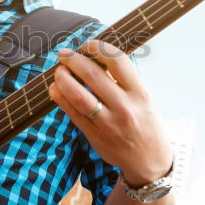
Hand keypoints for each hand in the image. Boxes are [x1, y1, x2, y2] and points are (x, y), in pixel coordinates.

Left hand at [47, 39, 170, 183]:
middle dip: (73, 59)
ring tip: (58, 70)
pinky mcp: (94, 136)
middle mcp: (124, 107)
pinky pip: (72, 113)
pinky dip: (60, 97)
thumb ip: (122, 81)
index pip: (117, 61)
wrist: (149, 160)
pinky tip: (55, 89)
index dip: (98, 48)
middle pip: (93, 75)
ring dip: (63, 78)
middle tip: (64, 54)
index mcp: (140, 93)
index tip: (88, 45)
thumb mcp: (144, 99)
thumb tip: (94, 58)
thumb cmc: (145, 124)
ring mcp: (108, 123)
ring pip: (78, 94)